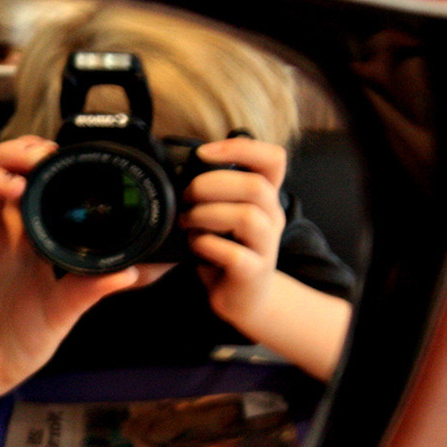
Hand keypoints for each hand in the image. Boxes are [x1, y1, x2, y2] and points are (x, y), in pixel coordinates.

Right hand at [0, 138, 147, 404]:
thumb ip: (89, 290)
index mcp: (26, 241)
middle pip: (2, 176)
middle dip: (20, 155)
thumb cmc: (18, 343)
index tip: (65, 156)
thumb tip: (129, 272)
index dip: (43, 166)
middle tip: (44, 154)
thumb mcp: (62, 313)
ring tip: (21, 165)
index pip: (31, 188)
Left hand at [182, 136, 288, 329]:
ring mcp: (266, 246)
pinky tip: (195, 247)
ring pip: (246, 216)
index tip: (203, 153)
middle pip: (255, 185)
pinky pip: (233, 253)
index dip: (242, 148)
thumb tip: (174, 168)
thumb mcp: (221, 214)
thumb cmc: (226, 250)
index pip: (273, 159)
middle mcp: (272, 217)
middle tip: (185, 197)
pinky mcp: (254, 272)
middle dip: (211, 185)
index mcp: (264, 197)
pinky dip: (206, 246)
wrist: (244, 298)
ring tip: (187, 222)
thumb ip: (210, 191)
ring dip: (206, 215)